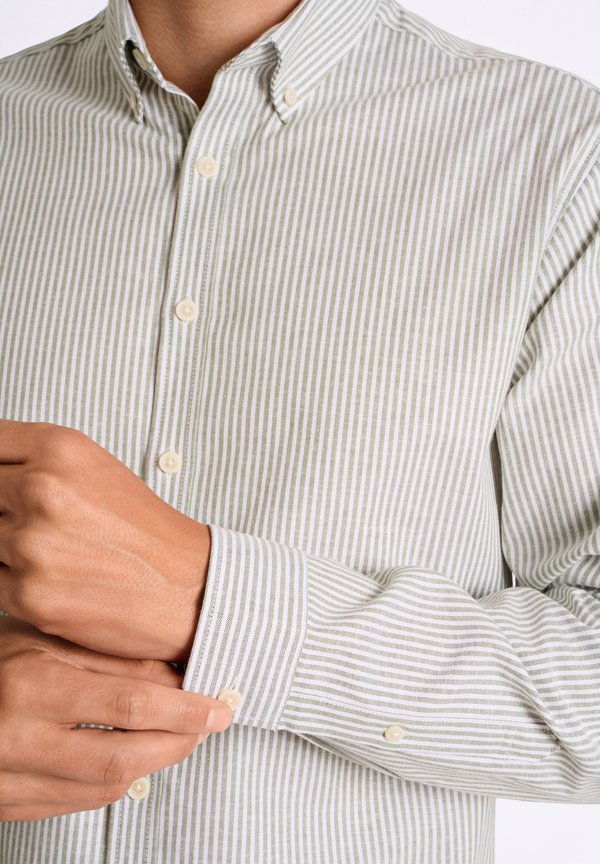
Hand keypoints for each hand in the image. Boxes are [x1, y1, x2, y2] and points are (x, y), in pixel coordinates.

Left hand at [0, 420, 211, 661]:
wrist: (187, 585)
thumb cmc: (142, 528)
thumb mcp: (92, 469)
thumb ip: (32, 462)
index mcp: (59, 448)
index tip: (6, 489)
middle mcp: (41, 489)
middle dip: (2, 513)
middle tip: (43, 529)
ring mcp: (30, 543)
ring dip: (8, 552)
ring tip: (55, 557)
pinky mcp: (28, 594)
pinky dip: (14, 586)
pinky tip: (54, 583)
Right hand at [0, 616, 231, 821]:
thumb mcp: (47, 639)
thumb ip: (111, 659)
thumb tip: (179, 677)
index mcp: (33, 686)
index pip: (130, 705)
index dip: (185, 709)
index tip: (219, 706)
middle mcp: (20, 739)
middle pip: (123, 757)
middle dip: (179, 743)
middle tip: (210, 724)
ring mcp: (10, 781)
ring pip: (106, 787)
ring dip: (154, 764)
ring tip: (180, 736)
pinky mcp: (8, 805)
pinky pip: (78, 803)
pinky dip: (117, 781)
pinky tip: (136, 757)